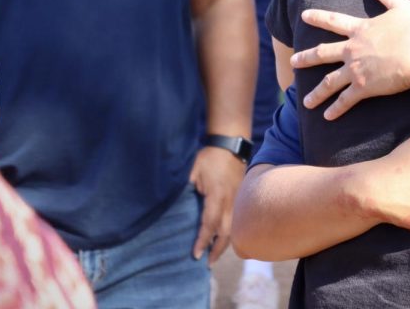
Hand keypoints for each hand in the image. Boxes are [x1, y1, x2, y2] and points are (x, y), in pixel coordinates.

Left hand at [189, 146, 245, 263]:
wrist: (231, 145)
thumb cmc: (210, 157)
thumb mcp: (192, 170)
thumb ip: (184, 188)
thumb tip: (170, 203)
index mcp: (216, 195)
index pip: (209, 224)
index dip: (202, 241)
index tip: (195, 255)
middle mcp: (229, 201)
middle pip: (225, 232)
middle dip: (216, 249)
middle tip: (207, 263)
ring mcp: (237, 200)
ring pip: (233, 228)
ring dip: (224, 243)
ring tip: (214, 256)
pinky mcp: (239, 198)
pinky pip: (236, 220)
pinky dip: (229, 233)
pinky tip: (222, 238)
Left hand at [293, 0, 409, 118]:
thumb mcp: (401, 7)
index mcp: (360, 29)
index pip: (333, 21)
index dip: (317, 18)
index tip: (303, 16)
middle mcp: (352, 49)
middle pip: (323, 53)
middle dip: (306, 58)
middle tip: (292, 62)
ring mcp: (356, 70)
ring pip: (329, 82)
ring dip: (316, 93)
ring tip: (304, 101)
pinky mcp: (364, 88)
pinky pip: (346, 100)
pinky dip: (336, 109)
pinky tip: (327, 117)